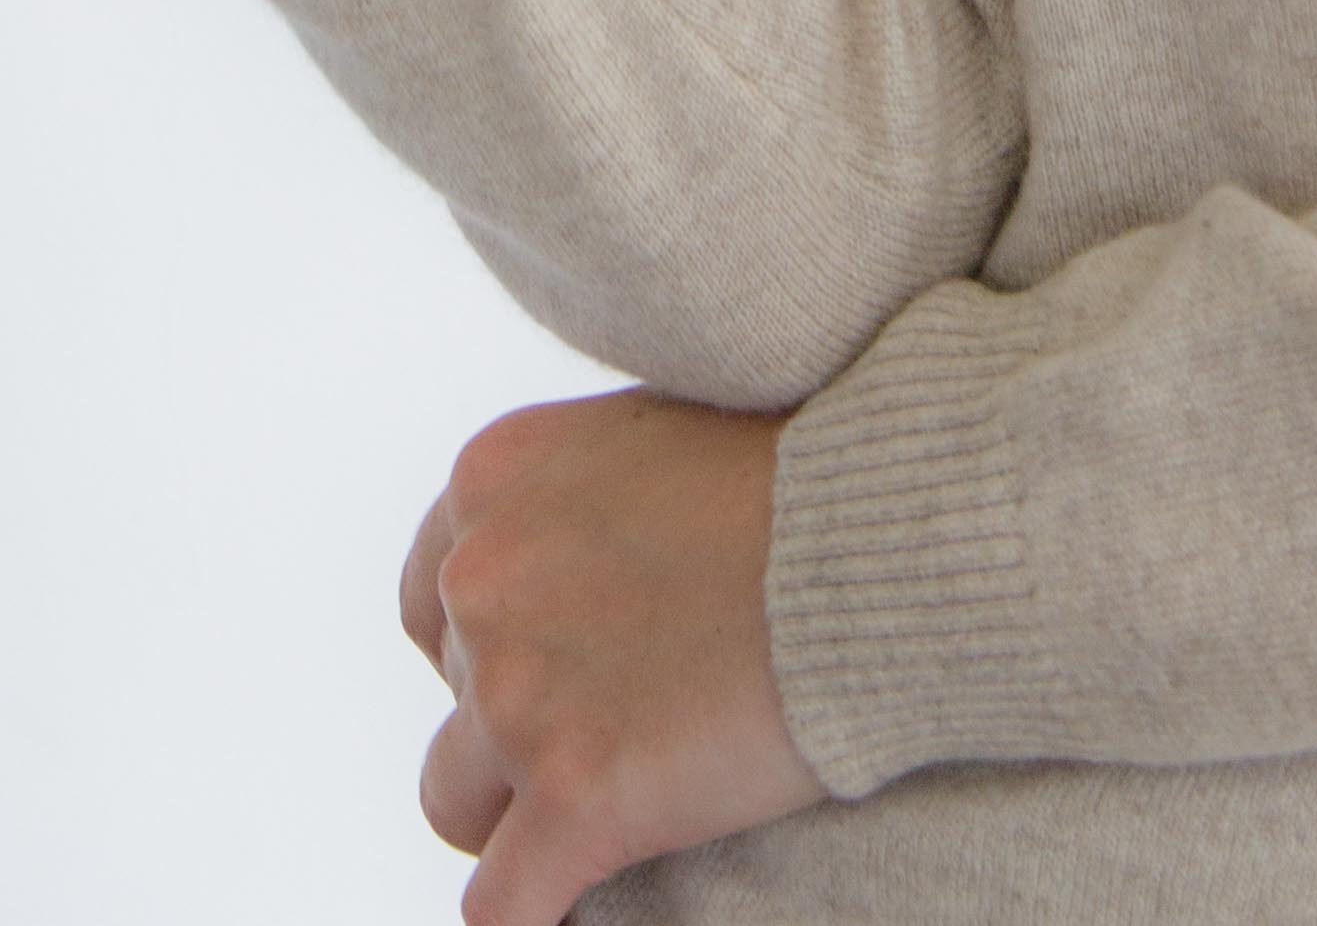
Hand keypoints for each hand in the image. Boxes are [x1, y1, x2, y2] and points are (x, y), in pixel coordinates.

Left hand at [402, 391, 823, 925]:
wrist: (883, 542)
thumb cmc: (798, 477)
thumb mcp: (653, 437)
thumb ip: (580, 499)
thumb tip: (571, 563)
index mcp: (494, 481)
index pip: (433, 599)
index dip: (494, 644)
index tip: (566, 660)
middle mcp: (482, 581)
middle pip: (454, 698)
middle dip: (520, 719)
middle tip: (619, 719)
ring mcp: (519, 695)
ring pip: (453, 803)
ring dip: (516, 814)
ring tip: (600, 808)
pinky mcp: (572, 798)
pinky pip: (501, 906)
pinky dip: (532, 912)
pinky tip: (570, 901)